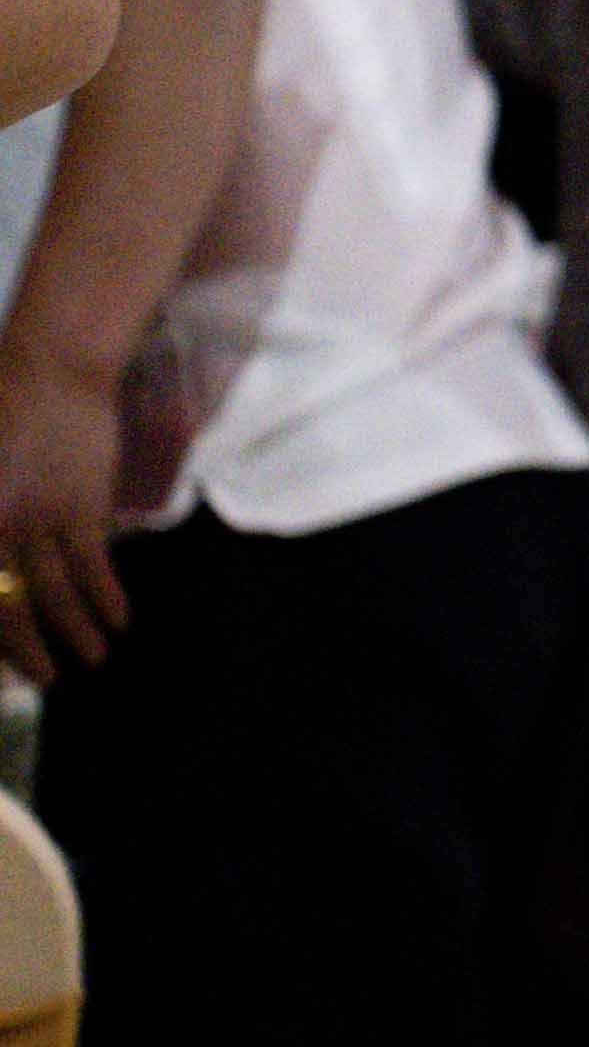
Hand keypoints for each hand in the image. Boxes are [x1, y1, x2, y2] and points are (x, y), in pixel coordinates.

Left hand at [0, 352, 128, 687]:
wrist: (48, 369)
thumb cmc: (3, 407)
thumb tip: (4, 560)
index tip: (7, 661)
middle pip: (5, 608)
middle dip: (27, 650)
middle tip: (47, 677)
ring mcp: (34, 522)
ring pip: (52, 596)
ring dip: (75, 634)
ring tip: (93, 659)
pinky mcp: (78, 508)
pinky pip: (91, 569)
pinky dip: (106, 599)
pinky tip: (119, 619)